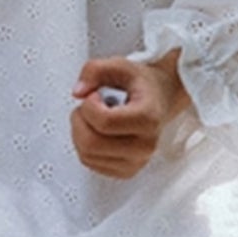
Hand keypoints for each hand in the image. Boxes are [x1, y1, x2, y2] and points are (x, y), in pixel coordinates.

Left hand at [69, 53, 188, 178]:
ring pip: (86, 155)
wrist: (160, 99)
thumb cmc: (141, 84)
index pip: (104, 122)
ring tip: (93, 117)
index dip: (88, 105)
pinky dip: (84, 145)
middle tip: (86, 106)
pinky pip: (89, 162)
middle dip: (79, 120)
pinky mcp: (126, 171)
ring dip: (79, 132)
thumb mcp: (120, 65)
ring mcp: (136, 162)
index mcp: (147, 118)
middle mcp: (145, 146)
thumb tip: (77, 92)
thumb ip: (94, 70)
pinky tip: (96, 131)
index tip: (94, 95)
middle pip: (91, 143)